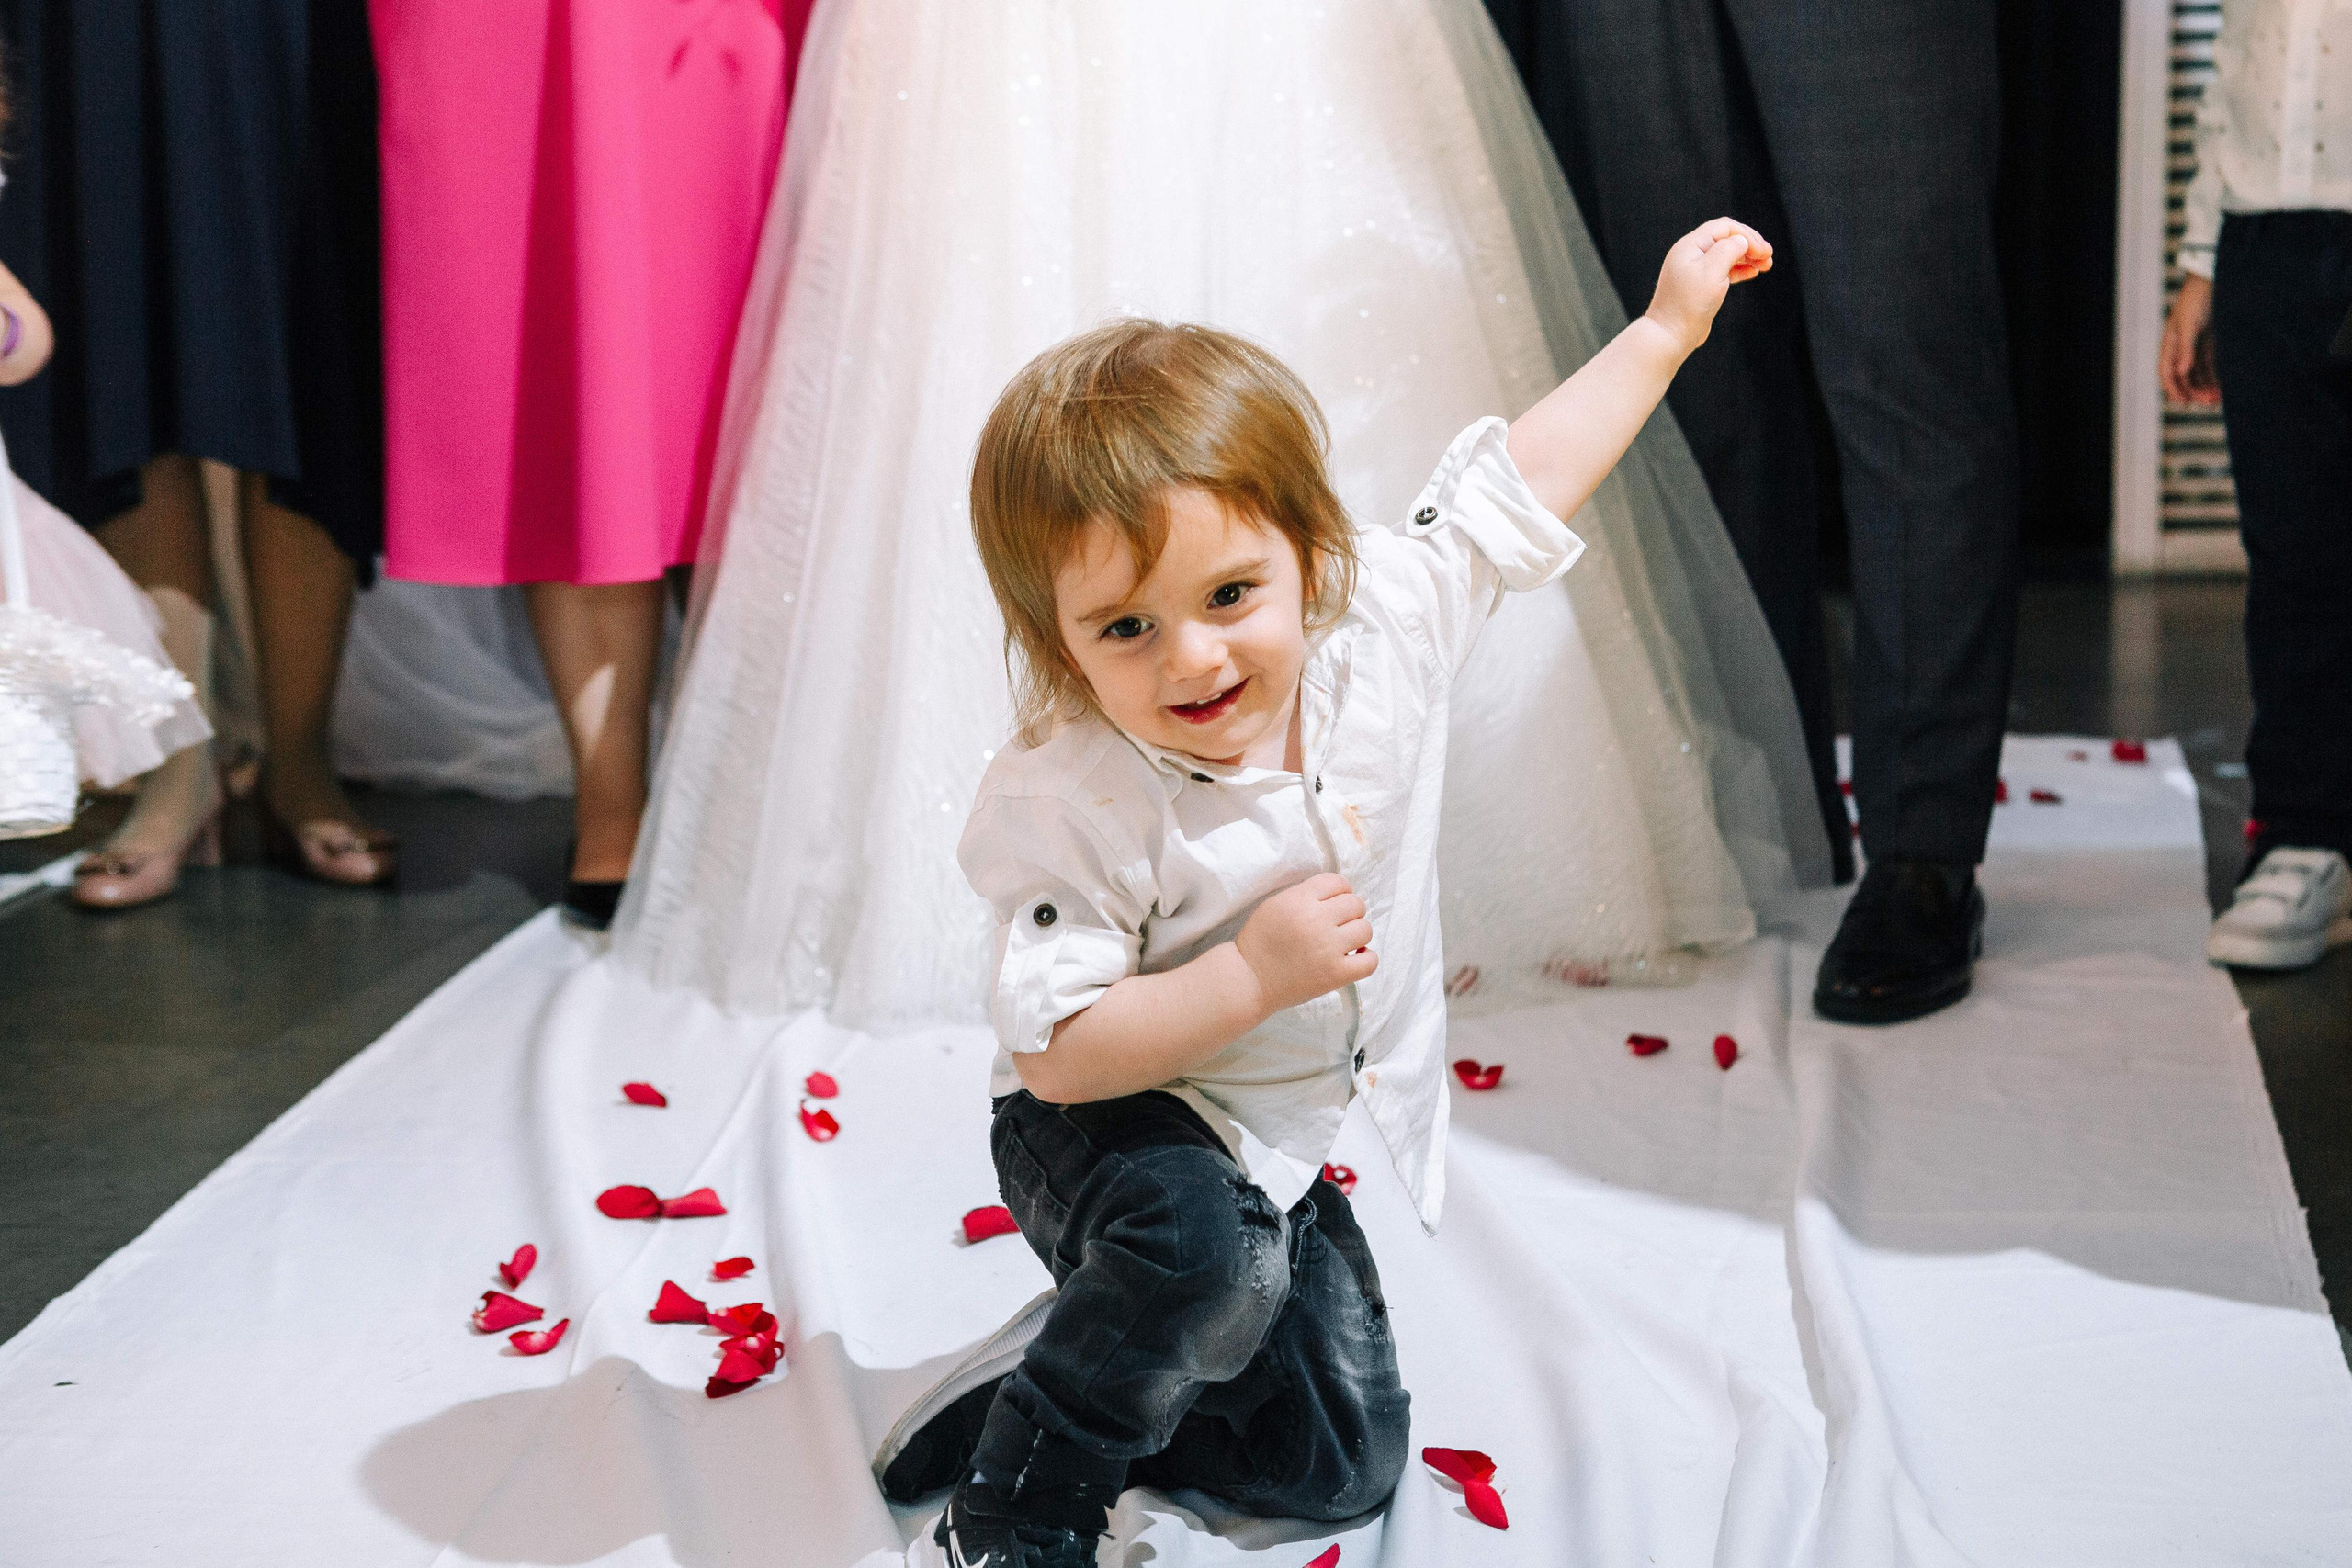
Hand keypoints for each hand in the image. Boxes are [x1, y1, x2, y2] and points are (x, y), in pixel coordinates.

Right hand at [1234, 871, 1376, 1016]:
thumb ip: (1304, 895)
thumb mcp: (1274, 905)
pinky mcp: (1335, 975)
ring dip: (1357, 933)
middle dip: (1349, 912)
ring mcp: (1328, 949)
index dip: (1339, 890)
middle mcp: (1316, 921)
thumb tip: (1335, 895)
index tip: (1334, 902)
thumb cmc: (1259, 942)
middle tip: (1337, 924)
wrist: (1248, 980)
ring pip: (1365, 929)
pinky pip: (1369, 961)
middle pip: (1355, 904)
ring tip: (1343, 941)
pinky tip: (1354, 957)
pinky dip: (1366, 958)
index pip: (1337, 882)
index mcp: (1299, 900)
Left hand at [1643, 217, 1773, 355]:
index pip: (1724, 227)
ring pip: (1726, 255)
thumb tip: (1741, 240)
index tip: (1764, 251)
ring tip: (1766, 265)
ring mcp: (1694, 270)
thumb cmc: (1688, 304)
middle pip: (1726, 239)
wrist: (1670, 335)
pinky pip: (1723, 270)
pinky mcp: (1700, 286)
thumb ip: (1728, 250)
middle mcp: (1691, 254)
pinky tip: (1752, 273)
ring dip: (1747, 257)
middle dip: (1749, 245)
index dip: (1747, 235)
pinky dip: (1739, 269)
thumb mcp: (1712, 271)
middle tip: (1768, 256)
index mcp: (1690, 245)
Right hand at [2160, 273, 2220, 405]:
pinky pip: (2210, 367)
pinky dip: (2214, 378)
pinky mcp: (2210, 344)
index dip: (2173, 389)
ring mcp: (2195, 347)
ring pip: (2198, 374)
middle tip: (2209, 403)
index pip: (2167, 373)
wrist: (2212, 282)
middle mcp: (2180, 349)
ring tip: (2217, 399)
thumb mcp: (2189, 325)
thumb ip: (2185, 349)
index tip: (2183, 403)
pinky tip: (2222, 387)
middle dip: (2194, 391)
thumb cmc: (2197, 301)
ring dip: (2205, 387)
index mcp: (2169, 344)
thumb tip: (2180, 372)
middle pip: (2184, 377)